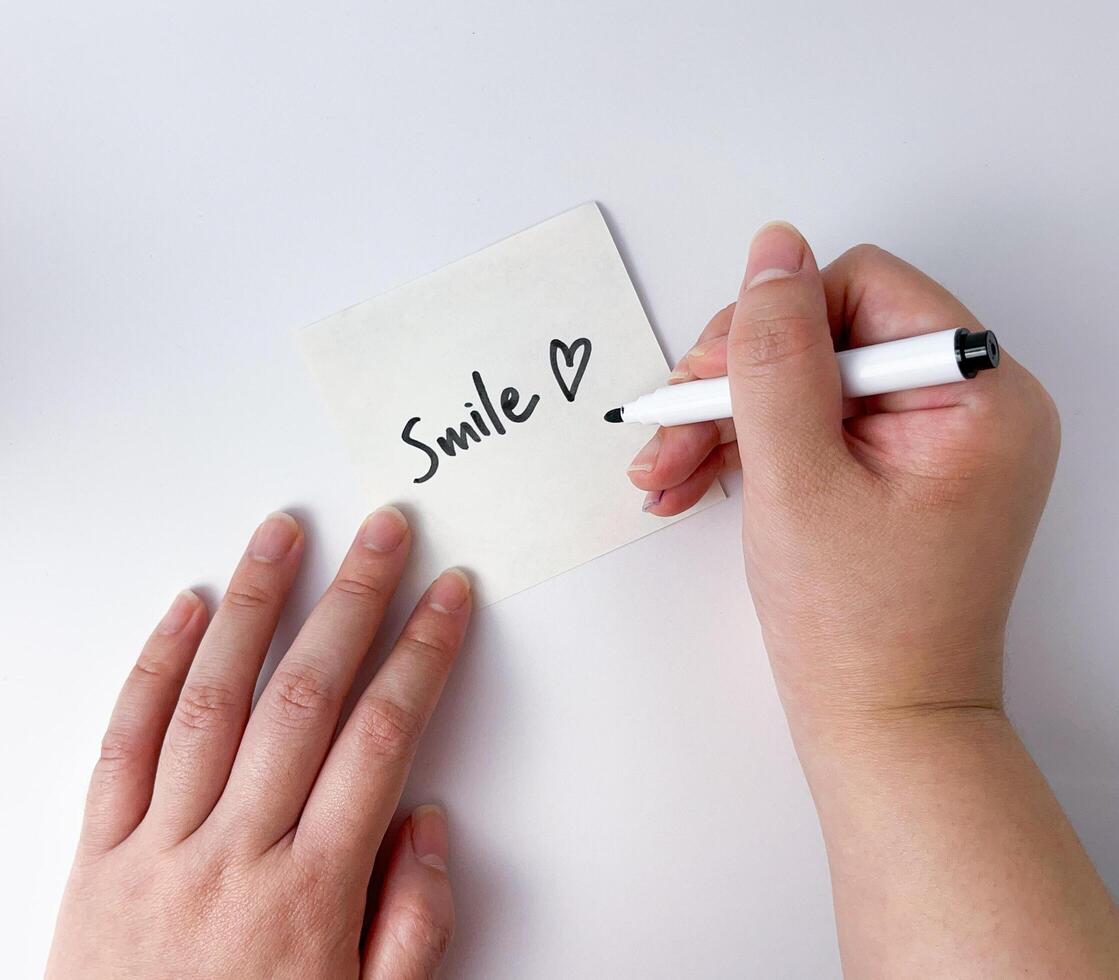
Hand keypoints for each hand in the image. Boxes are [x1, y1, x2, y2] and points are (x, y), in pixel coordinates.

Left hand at [48, 509, 470, 979]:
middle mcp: (234, 854)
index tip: (446, 598)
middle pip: (307, 697)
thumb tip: (426, 821)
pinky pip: (122, 745)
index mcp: (310, 893)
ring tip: (285, 535)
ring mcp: (158, 849)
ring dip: (256, 605)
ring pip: (213, 700)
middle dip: (354, 601)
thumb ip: (414, 925)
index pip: (382, 737)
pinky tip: (187, 610)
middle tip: (383, 534)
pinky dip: (154, 668)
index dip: (422, 655)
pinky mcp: (96, 857)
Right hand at [629, 224, 1118, 976]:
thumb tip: (772, 250)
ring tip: (664, 475)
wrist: (880, 725)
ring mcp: (936, 438)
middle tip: (671, 432)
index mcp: (980, 395)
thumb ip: (775, 354)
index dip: (772, 325)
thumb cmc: (853, 626)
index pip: (861, 288)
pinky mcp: (900, 467)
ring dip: (727, 420)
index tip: (709, 383)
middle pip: (828, 333)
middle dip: (735, 382)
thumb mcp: (794, 476)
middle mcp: (971, 405)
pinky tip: (696, 482)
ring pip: (809, 381)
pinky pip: (817, 424)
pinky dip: (753, 448)